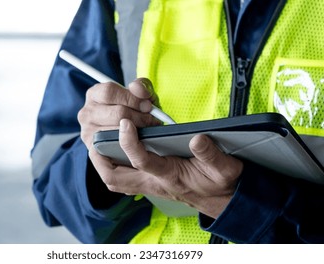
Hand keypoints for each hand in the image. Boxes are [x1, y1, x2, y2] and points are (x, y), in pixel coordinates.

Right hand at [78, 78, 161, 149]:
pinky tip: (134, 154)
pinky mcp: (93, 153)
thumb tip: (137, 88)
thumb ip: (141, 86)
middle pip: (117, 113)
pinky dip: (122, 156)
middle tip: (152, 121)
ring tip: (149, 133)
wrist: (133, 139)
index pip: (109, 91)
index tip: (148, 105)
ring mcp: (88, 134)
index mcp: (94, 94)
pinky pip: (107, 156)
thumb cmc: (135, 113)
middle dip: (140, 117)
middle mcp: (87, 113)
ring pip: (117, 133)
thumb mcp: (141, 96)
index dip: (132, 98)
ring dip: (138, 134)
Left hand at [90, 118, 243, 218]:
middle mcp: (154, 183)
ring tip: (99, 141)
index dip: (131, 143)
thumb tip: (197, 139)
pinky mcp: (147, 182)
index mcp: (171, 176)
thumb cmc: (220, 183)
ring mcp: (148, 184)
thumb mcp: (225, 168)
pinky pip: (120, 177)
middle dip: (101, 157)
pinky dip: (111, 164)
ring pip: (114, 180)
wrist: (221, 200)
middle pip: (115, 178)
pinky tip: (111, 149)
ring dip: (102, 161)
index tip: (127, 123)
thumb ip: (212, 155)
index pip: (143, 162)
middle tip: (98, 136)